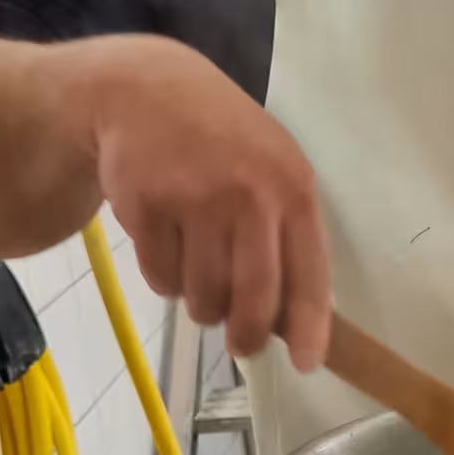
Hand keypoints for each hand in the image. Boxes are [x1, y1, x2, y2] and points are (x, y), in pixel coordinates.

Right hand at [69, 34, 331, 368]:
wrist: (148, 91)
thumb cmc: (224, 143)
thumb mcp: (272, 172)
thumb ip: (288, 235)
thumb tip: (302, 320)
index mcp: (292, 188)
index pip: (308, 273)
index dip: (308, 327)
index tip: (305, 363)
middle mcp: (248, 193)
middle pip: (253, 298)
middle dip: (247, 334)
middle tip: (241, 346)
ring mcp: (194, 197)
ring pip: (203, 294)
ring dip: (202, 303)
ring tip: (200, 276)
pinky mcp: (145, 204)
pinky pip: (160, 276)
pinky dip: (165, 278)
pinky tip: (168, 244)